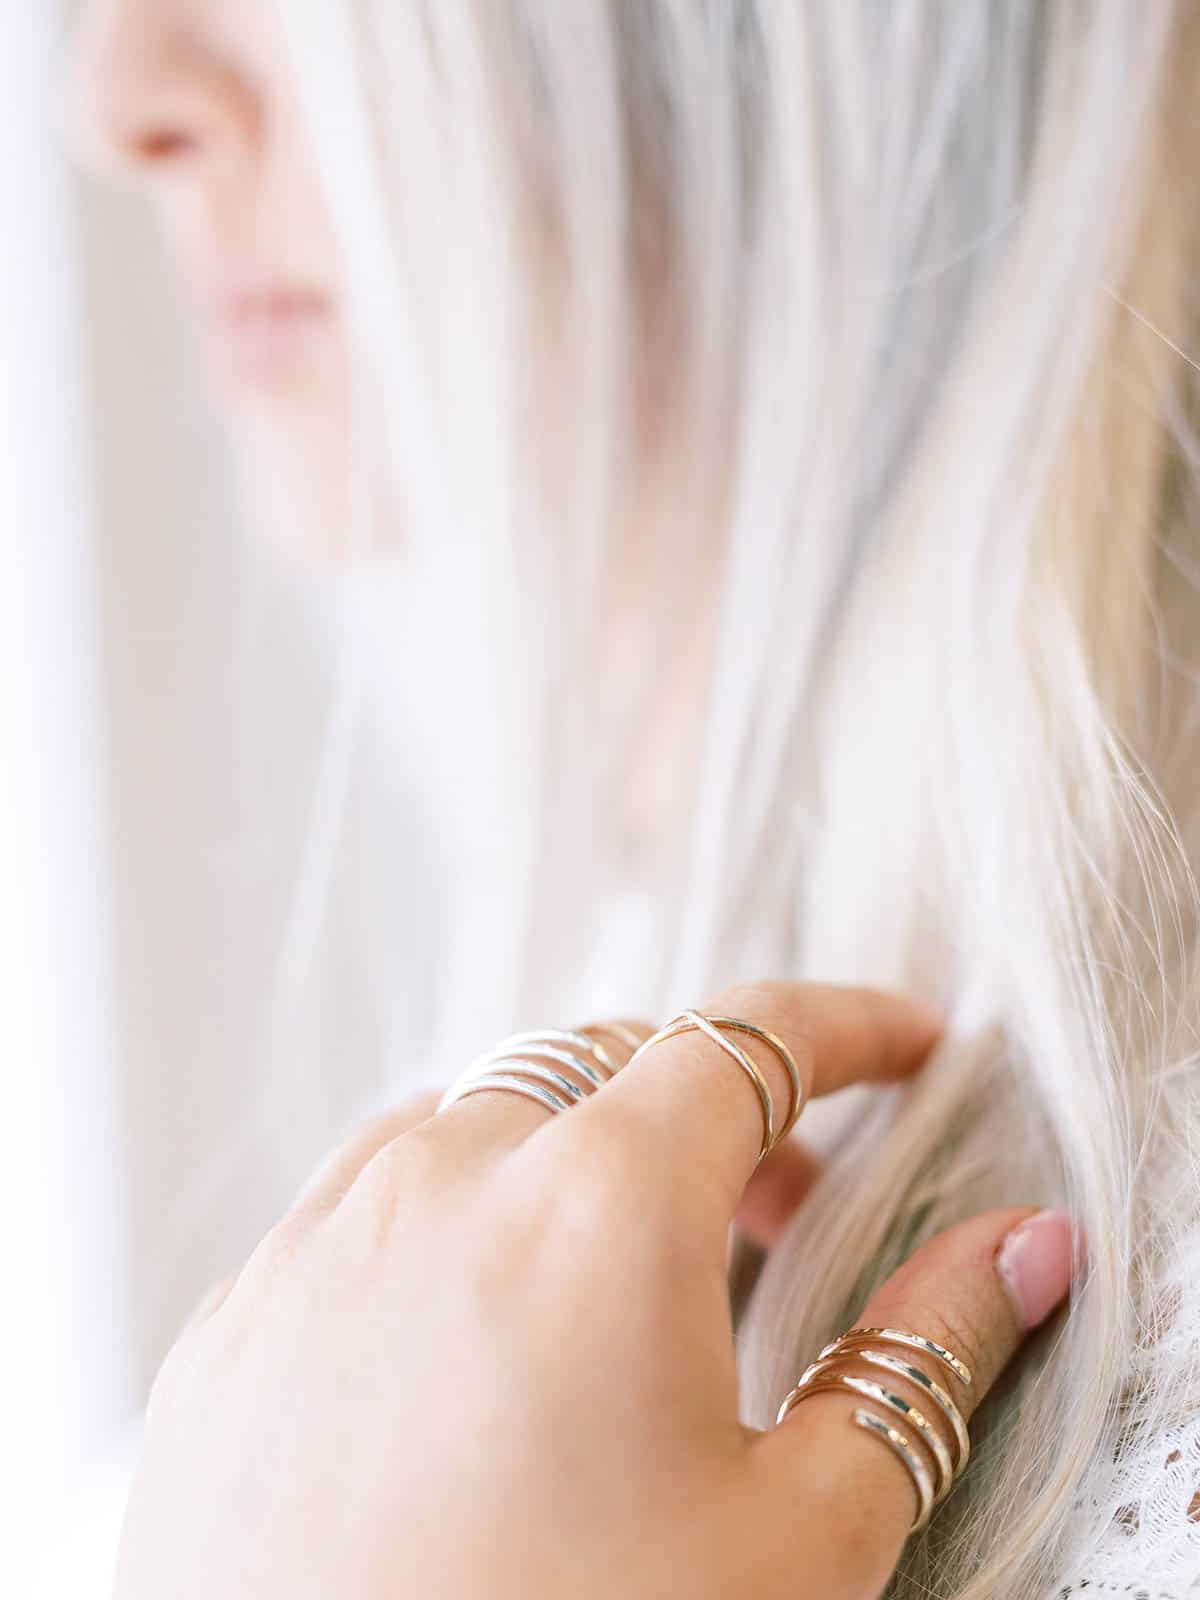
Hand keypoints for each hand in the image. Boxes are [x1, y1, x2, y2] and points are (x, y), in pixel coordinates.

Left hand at [114, 980, 1076, 1599]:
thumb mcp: (799, 1544)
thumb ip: (920, 1360)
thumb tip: (1013, 1251)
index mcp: (597, 1204)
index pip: (751, 1042)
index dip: (849, 1032)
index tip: (907, 1045)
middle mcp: (439, 1181)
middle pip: (610, 1065)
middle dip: (717, 1104)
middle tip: (788, 1203)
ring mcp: (315, 1245)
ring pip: (477, 1121)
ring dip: (576, 1155)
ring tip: (632, 1278)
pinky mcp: (231, 1327)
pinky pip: (364, 1212)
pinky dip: (455, 1226)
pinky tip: (481, 1352)